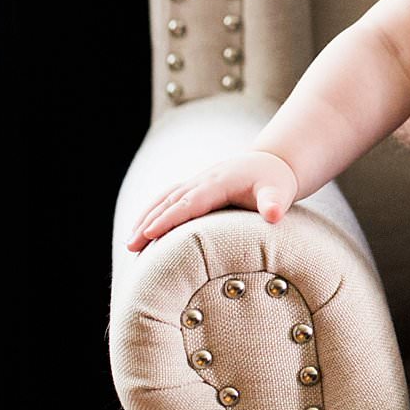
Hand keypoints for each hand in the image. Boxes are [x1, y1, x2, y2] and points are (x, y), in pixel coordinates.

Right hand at [126, 150, 299, 251]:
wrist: (272, 162)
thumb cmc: (275, 181)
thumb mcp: (279, 191)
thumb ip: (274, 203)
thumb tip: (274, 215)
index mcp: (219, 182)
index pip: (190, 203)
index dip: (170, 218)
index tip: (150, 234)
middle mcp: (203, 180)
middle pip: (171, 202)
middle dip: (149, 223)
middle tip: (131, 246)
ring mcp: (196, 182)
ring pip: (165, 199)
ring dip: (146, 218)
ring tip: (130, 243)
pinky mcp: (195, 187)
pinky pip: (168, 198)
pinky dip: (152, 211)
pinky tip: (142, 229)